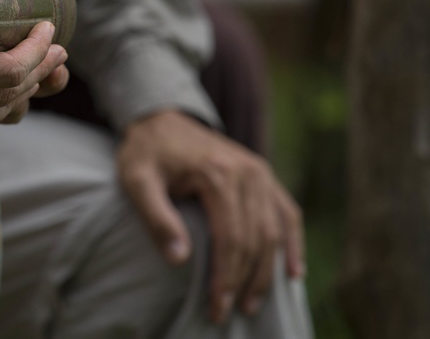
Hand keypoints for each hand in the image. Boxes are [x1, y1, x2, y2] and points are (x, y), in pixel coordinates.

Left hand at [118, 111, 304, 324]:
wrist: (160, 116)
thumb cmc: (145, 152)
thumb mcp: (136, 181)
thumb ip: (156, 218)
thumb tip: (179, 260)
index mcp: (218, 173)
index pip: (230, 239)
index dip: (226, 278)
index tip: (215, 308)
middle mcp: (248, 171)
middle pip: (256, 239)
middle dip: (245, 281)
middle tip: (230, 313)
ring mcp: (260, 171)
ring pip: (274, 230)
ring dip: (268, 271)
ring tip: (253, 303)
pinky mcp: (263, 173)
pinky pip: (286, 212)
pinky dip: (292, 243)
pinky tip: (293, 272)